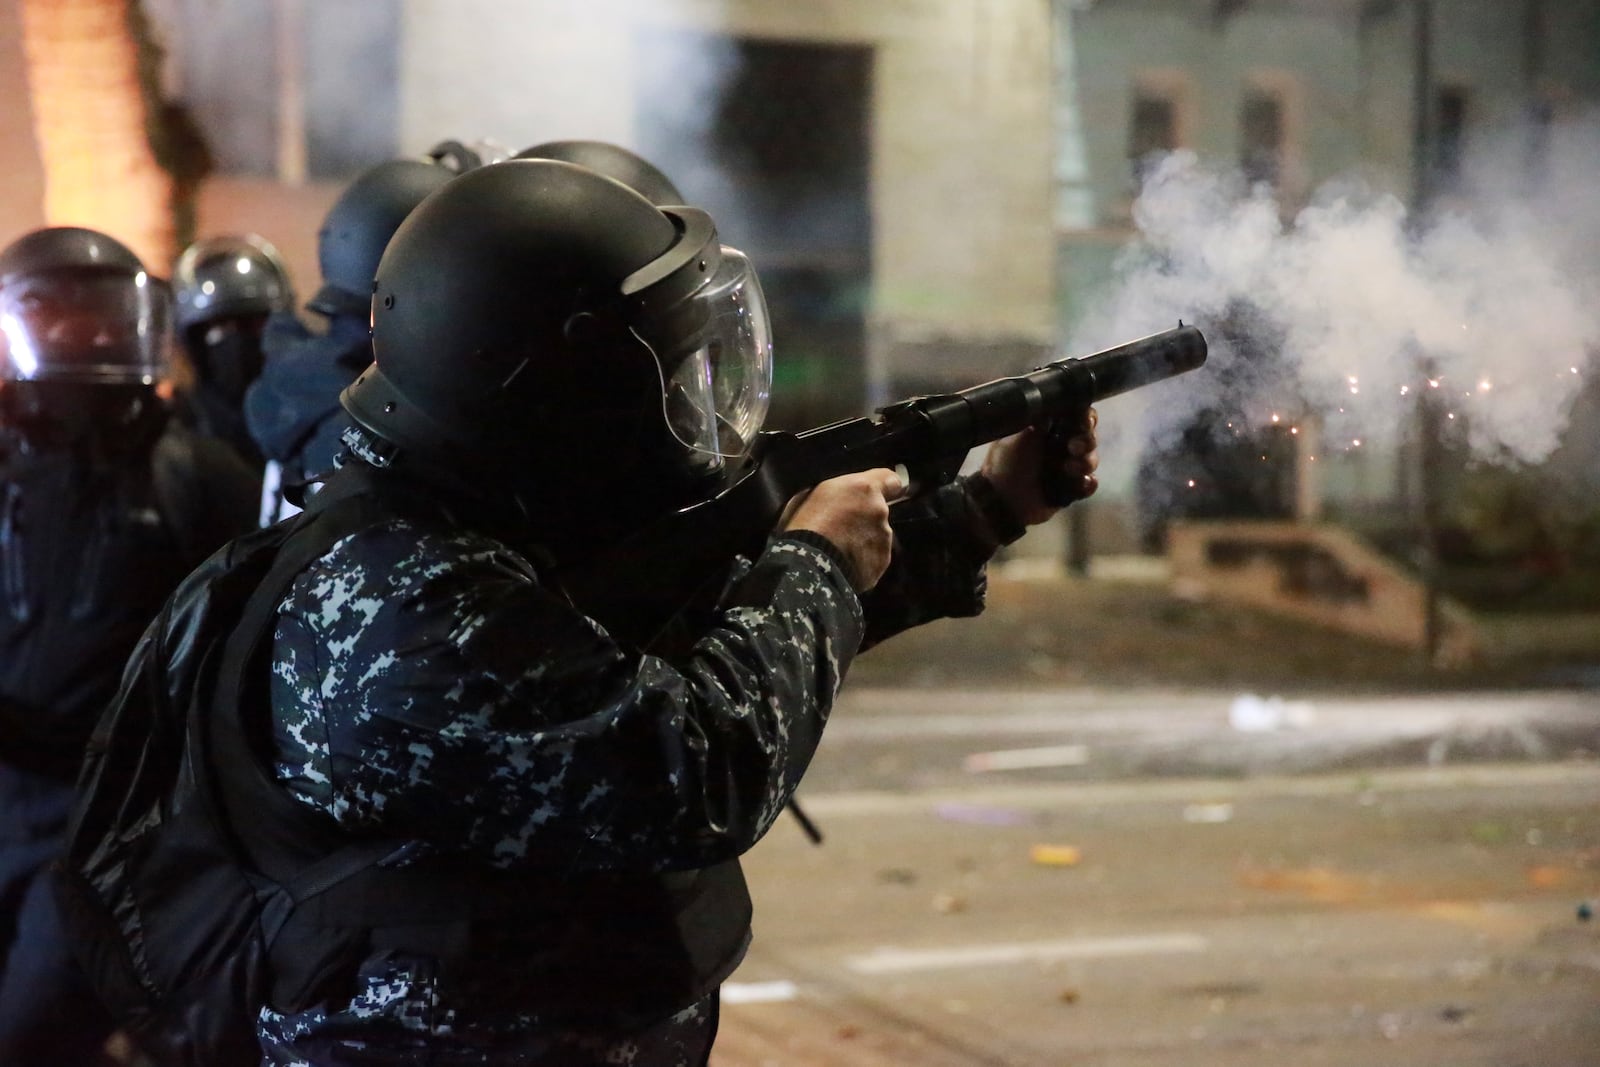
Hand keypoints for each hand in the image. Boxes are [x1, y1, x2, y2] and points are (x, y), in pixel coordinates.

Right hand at [782, 468, 904, 590]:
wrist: (809, 564)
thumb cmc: (804, 526)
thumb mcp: (813, 493)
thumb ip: (838, 491)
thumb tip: (840, 495)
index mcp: (863, 488)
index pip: (891, 481)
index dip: (884, 488)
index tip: (876, 494)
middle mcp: (879, 511)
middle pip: (879, 511)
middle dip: (864, 518)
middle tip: (840, 527)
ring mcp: (883, 539)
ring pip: (877, 536)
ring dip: (863, 540)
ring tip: (838, 548)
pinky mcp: (881, 562)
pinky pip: (874, 558)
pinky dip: (862, 560)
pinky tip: (843, 562)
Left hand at [979, 407, 1098, 525]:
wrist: (1001, 500)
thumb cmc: (1006, 463)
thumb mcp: (1020, 433)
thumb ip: (1041, 416)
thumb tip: (1059, 400)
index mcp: (1048, 429)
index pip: (1078, 416)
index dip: (1086, 418)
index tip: (1084, 421)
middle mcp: (1060, 446)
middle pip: (1090, 437)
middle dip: (1087, 441)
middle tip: (1073, 447)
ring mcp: (1066, 468)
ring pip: (1091, 460)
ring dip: (1085, 462)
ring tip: (1068, 469)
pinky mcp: (1069, 490)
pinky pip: (1088, 484)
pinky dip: (1087, 484)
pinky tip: (1080, 484)